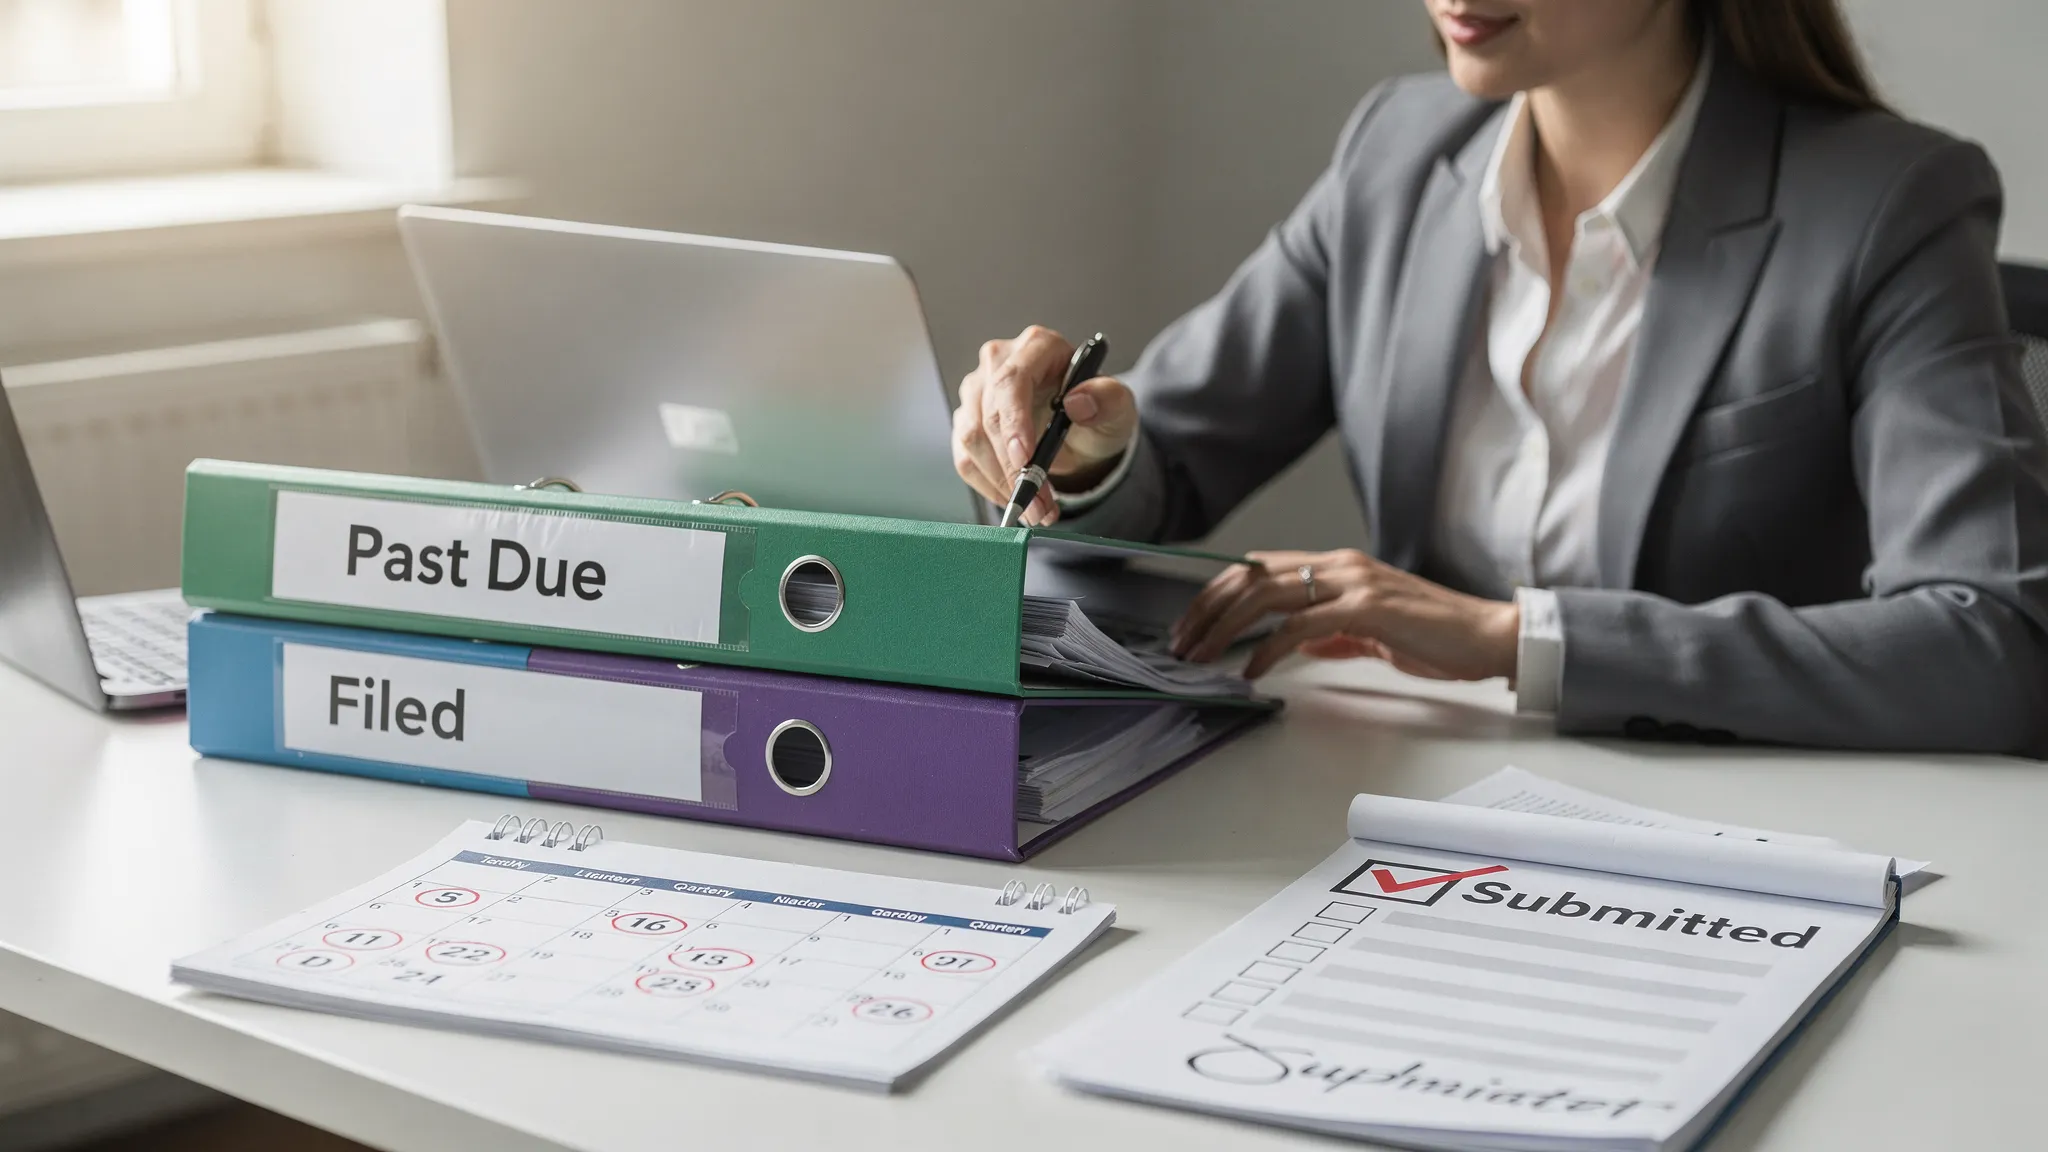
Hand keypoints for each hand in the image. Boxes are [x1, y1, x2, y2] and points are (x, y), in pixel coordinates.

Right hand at [951, 326, 1137, 525]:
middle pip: (988, 414)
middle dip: (1013, 467)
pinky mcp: (967, 420)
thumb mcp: (1117, 407)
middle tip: (1038, 503)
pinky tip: (1015, 500)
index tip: (1025, 460)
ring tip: (1035, 509)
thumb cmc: (1097, 412)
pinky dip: (989, 486)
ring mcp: (978, 391)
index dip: (1014, 422)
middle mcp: (999, 362)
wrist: (1083, 434)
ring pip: (971, 440)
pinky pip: (965, 458)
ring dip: (1001, 482)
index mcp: (1037, 346)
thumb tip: (1077, 401)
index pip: (1012, 380)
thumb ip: (1108, 399)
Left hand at [1171, 549, 1520, 681]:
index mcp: (1339, 567)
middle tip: (1181, 642)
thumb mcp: (1373, 633)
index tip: (1193, 623)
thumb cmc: (1438, 637)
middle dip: (1207, 608)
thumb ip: (1333, 634)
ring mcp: (1353, 583)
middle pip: (1252, 576)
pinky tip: (1252, 671)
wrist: (1489, 637)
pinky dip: (1268, 649)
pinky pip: (1301, 627)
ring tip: (1202, 655)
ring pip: (1267, 594)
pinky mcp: (1368, 608)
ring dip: (1224, 627)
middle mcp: (1341, 565)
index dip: (1219, 592)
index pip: (1261, 568)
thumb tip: (1298, 646)